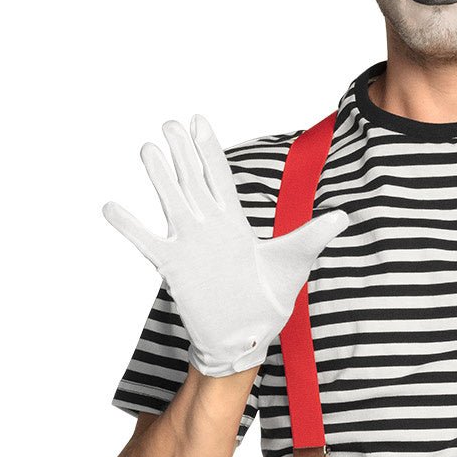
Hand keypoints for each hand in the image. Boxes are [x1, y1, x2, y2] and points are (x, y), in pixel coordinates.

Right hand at [103, 114, 348, 376]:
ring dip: (160, 177)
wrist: (249, 336)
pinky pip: (148, 242)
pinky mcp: (175, 268)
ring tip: (147, 148)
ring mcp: (190, 245)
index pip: (220, 176)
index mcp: (236, 221)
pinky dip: (130, 226)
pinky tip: (112, 206)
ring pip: (171, 202)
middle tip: (170, 121)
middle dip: (183, 151)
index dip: (209, 148)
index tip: (199, 120)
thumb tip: (343, 216)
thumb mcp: (296, 261)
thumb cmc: (271, 298)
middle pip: (193, 180)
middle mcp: (210, 227)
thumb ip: (314, 235)